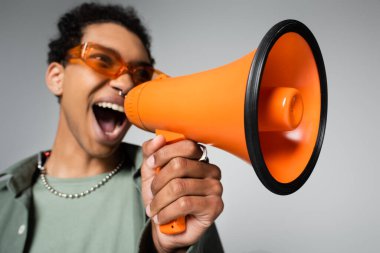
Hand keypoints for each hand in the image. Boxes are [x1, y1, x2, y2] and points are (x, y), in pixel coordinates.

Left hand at [141, 135, 223, 252]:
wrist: (166, 228)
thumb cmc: (163, 198)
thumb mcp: (151, 172)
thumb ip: (151, 152)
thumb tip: (159, 138)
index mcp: (199, 158)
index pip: (187, 145)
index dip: (164, 153)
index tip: (151, 164)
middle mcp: (211, 170)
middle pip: (180, 165)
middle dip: (158, 181)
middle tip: (152, 192)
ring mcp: (215, 188)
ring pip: (179, 187)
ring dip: (159, 200)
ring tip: (154, 208)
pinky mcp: (215, 206)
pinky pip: (184, 204)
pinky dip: (166, 212)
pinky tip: (161, 216)